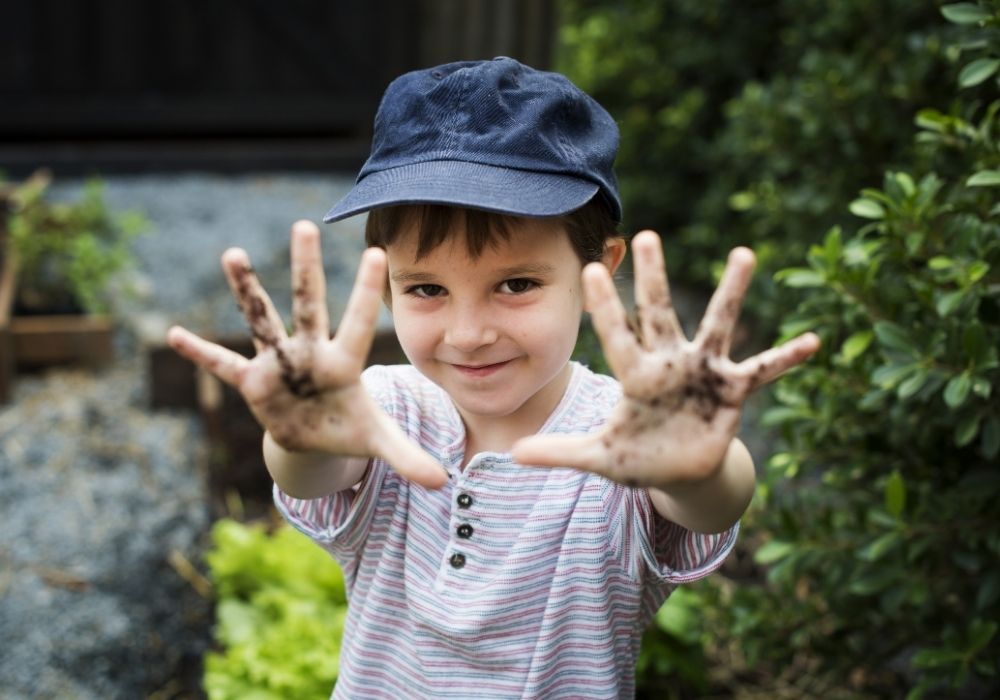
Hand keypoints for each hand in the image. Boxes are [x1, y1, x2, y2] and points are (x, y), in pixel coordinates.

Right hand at [167, 220, 446, 488]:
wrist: (313, 436)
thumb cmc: (348, 427)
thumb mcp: (378, 442)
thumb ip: (407, 457)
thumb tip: (442, 483)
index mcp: (343, 362)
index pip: (357, 322)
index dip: (365, 292)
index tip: (376, 252)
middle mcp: (310, 352)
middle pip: (308, 304)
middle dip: (306, 269)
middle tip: (305, 226)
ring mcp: (279, 363)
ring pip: (261, 320)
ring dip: (247, 290)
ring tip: (233, 253)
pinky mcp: (253, 382)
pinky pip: (223, 365)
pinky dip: (201, 354)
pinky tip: (173, 335)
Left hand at [512, 230, 819, 489]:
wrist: (679, 472)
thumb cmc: (637, 456)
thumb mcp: (599, 457)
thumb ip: (561, 453)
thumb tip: (513, 454)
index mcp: (636, 375)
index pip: (616, 334)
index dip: (605, 306)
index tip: (590, 267)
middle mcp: (669, 363)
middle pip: (660, 313)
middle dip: (653, 278)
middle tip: (646, 235)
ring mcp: (702, 373)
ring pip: (717, 324)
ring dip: (730, 292)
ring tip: (744, 253)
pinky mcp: (731, 391)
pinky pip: (762, 371)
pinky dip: (786, 359)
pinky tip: (813, 341)